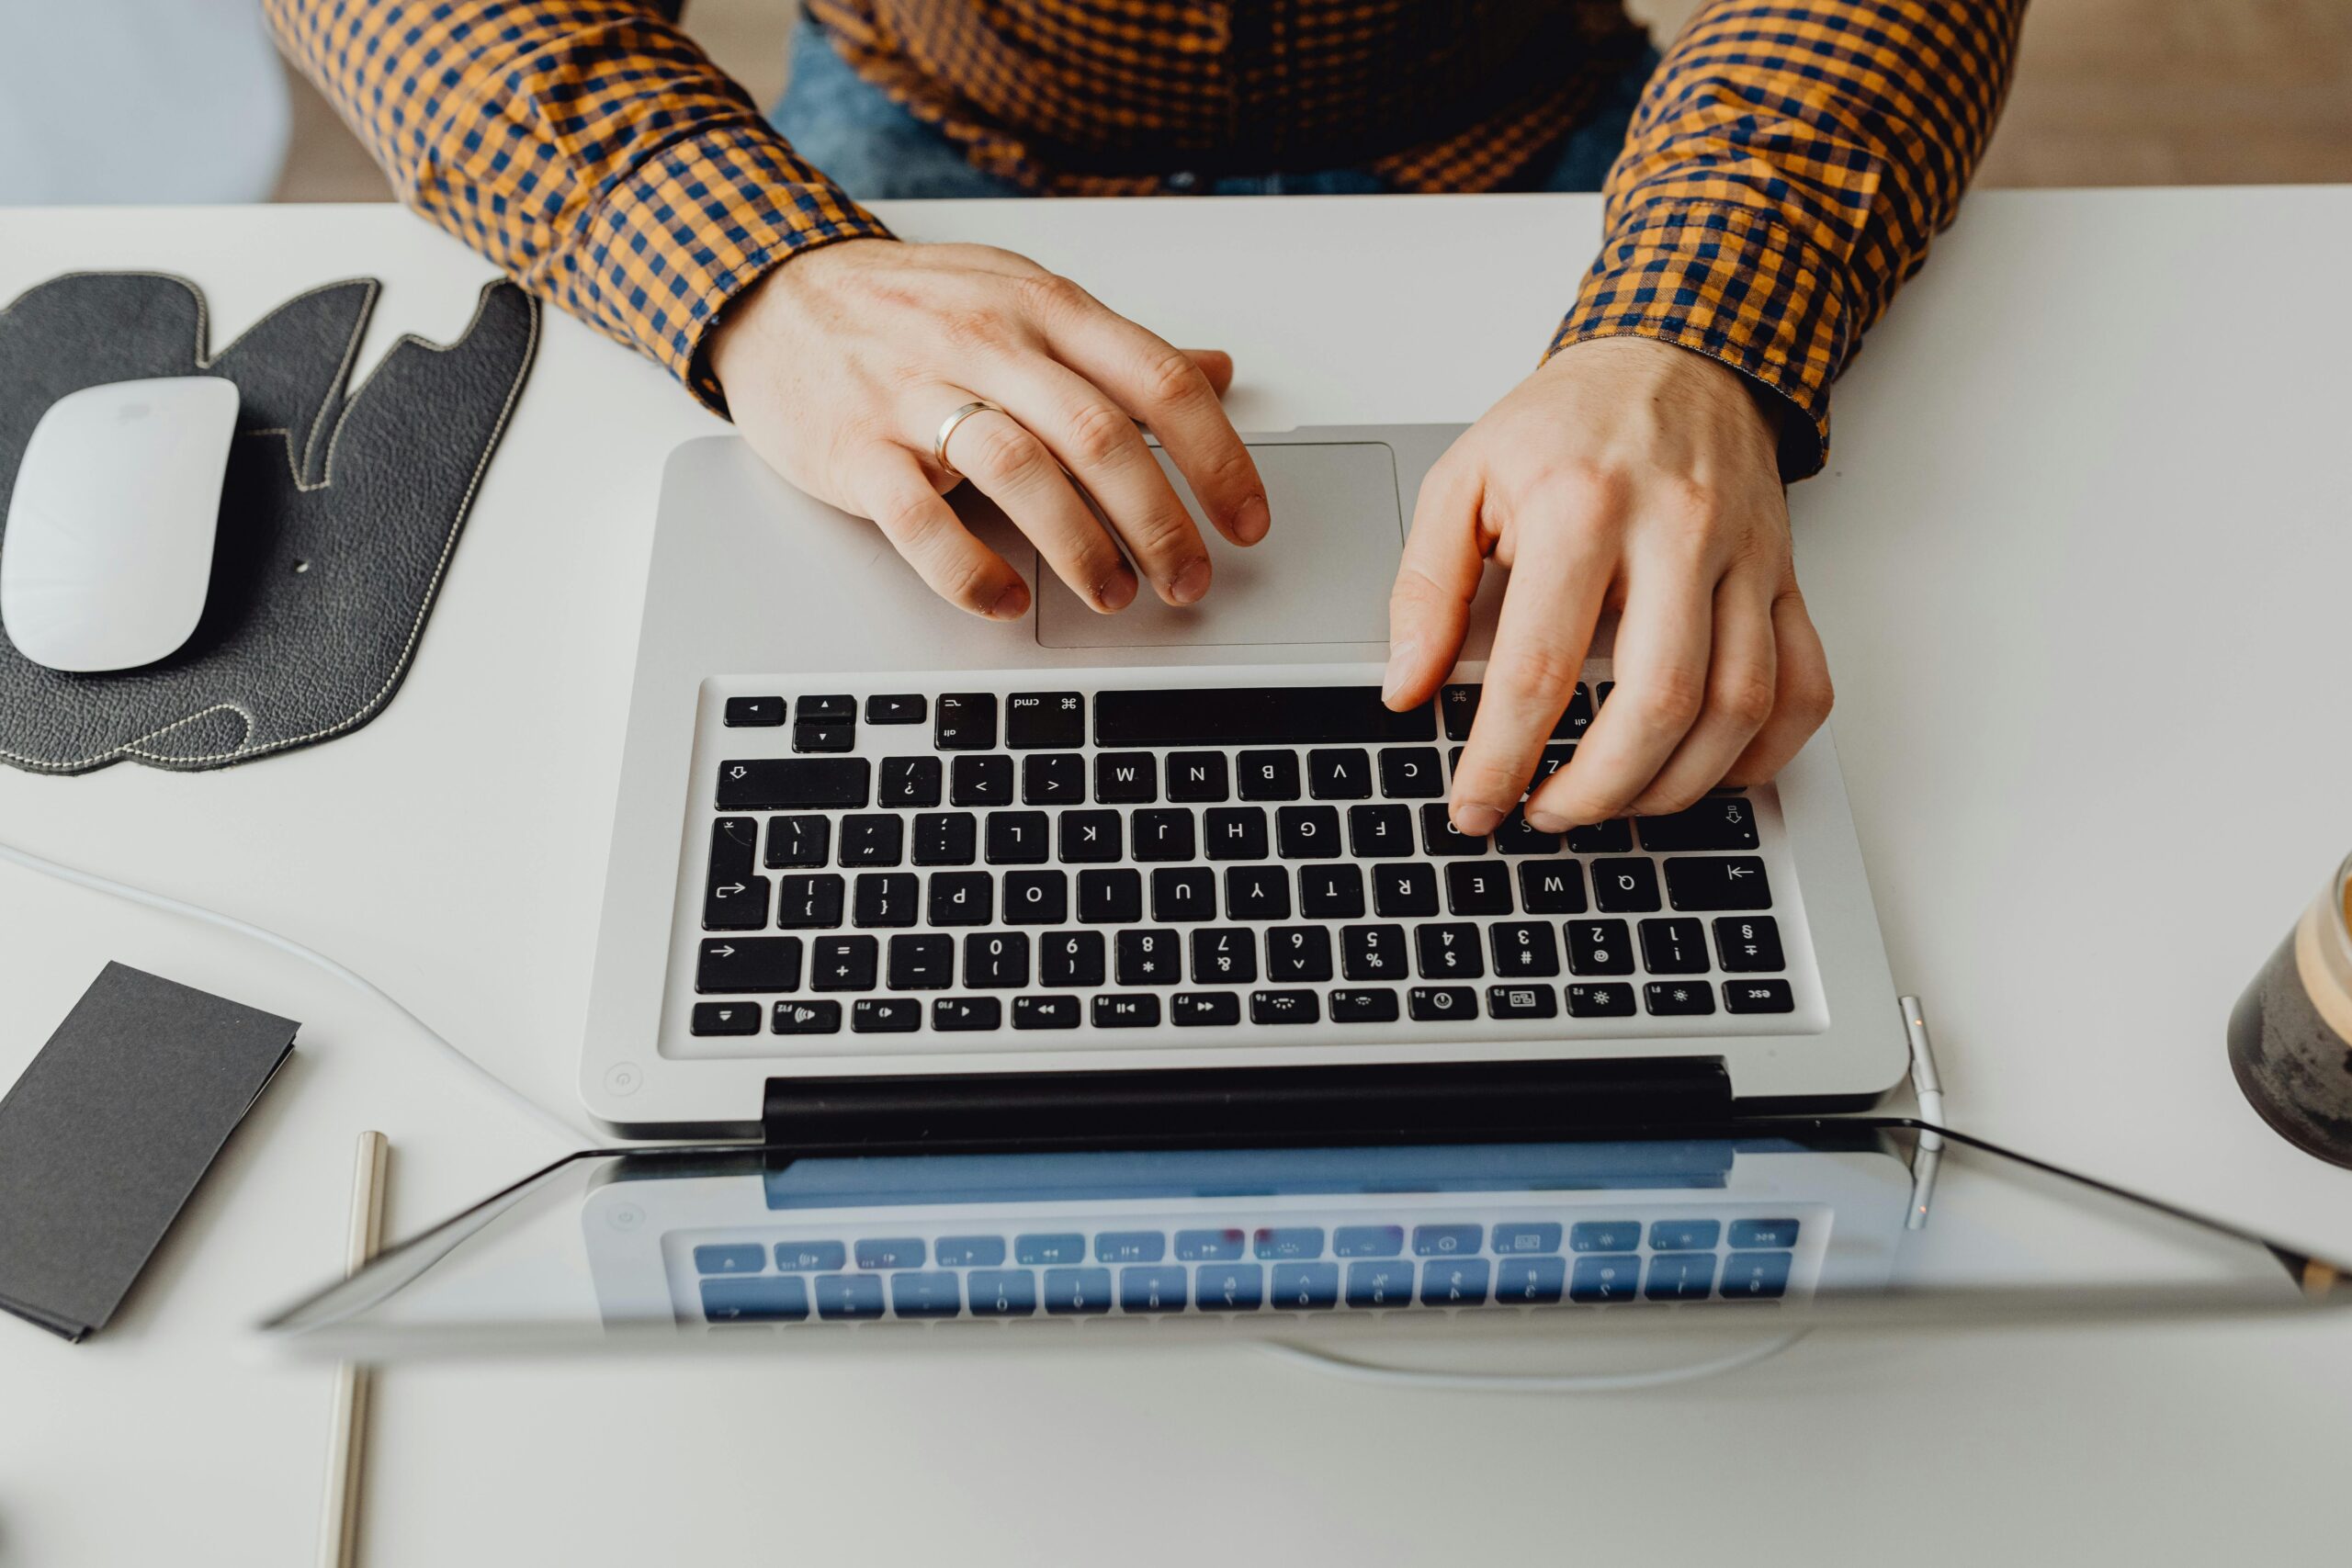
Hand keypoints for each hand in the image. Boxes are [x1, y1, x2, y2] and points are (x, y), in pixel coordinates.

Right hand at [708, 238, 1268, 619]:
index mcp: (1045, 309)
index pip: (1157, 381)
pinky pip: (919, 519)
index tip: (1246, 521)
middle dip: (1160, 522)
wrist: (774, 295)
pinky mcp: (854, 450)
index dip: (1217, 459)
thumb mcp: (1024, 299)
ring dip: (1081, 547)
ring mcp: (916, 395)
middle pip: (1099, 435)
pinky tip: (1006, 601)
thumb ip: (1117, 347)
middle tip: (1190, 580)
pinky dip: (969, 571)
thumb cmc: (912, 308)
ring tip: (1114, 596)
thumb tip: (1216, 372)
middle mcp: (989, 345)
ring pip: (1020, 470)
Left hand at [1384, 336, 1833, 833]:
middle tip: (1546, 816)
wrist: (1678, 351)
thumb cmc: (1569, 422)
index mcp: (1583, 508)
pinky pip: (1804, 685)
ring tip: (1613, 801)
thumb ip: (1426, 586)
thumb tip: (1406, 686)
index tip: (1476, 806)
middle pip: (1658, 705)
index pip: (1540, 669)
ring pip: (1739, 708)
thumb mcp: (1464, 478)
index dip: (1501, 760)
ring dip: (1675, 786)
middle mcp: (1677, 533)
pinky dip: (1765, 753)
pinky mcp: (1786, 576)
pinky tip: (1709, 773)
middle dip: (1597, 790)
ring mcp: (1745, 559)